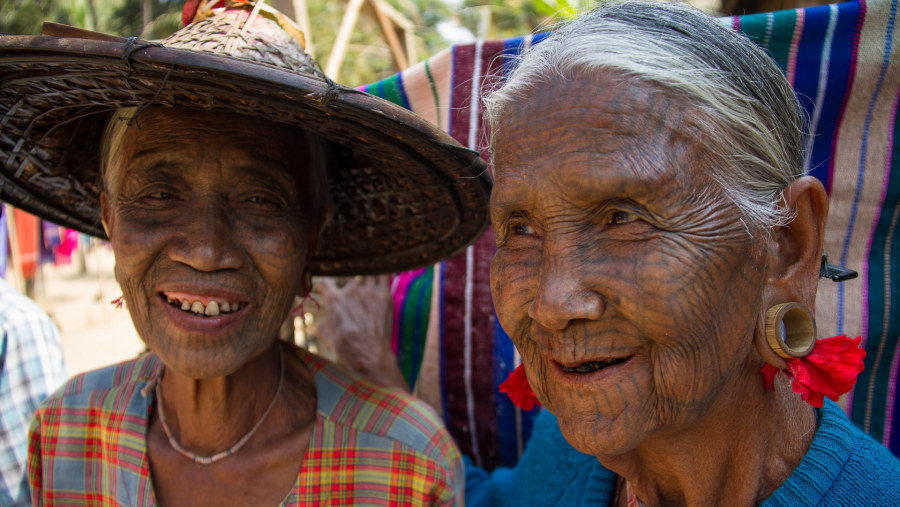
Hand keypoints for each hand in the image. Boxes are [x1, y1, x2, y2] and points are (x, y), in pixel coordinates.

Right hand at [313, 275, 408, 390]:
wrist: (372, 355)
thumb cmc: (349, 349)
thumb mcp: (329, 339)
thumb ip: (322, 326)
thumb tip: (316, 325)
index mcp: (334, 300)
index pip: (325, 282)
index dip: (326, 286)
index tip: (328, 290)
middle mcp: (350, 292)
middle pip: (349, 279)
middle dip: (351, 287)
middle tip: (357, 299)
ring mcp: (368, 291)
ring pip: (366, 274)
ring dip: (368, 279)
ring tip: (371, 290)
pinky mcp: (383, 295)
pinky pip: (384, 274)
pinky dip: (383, 271)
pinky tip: (383, 273)